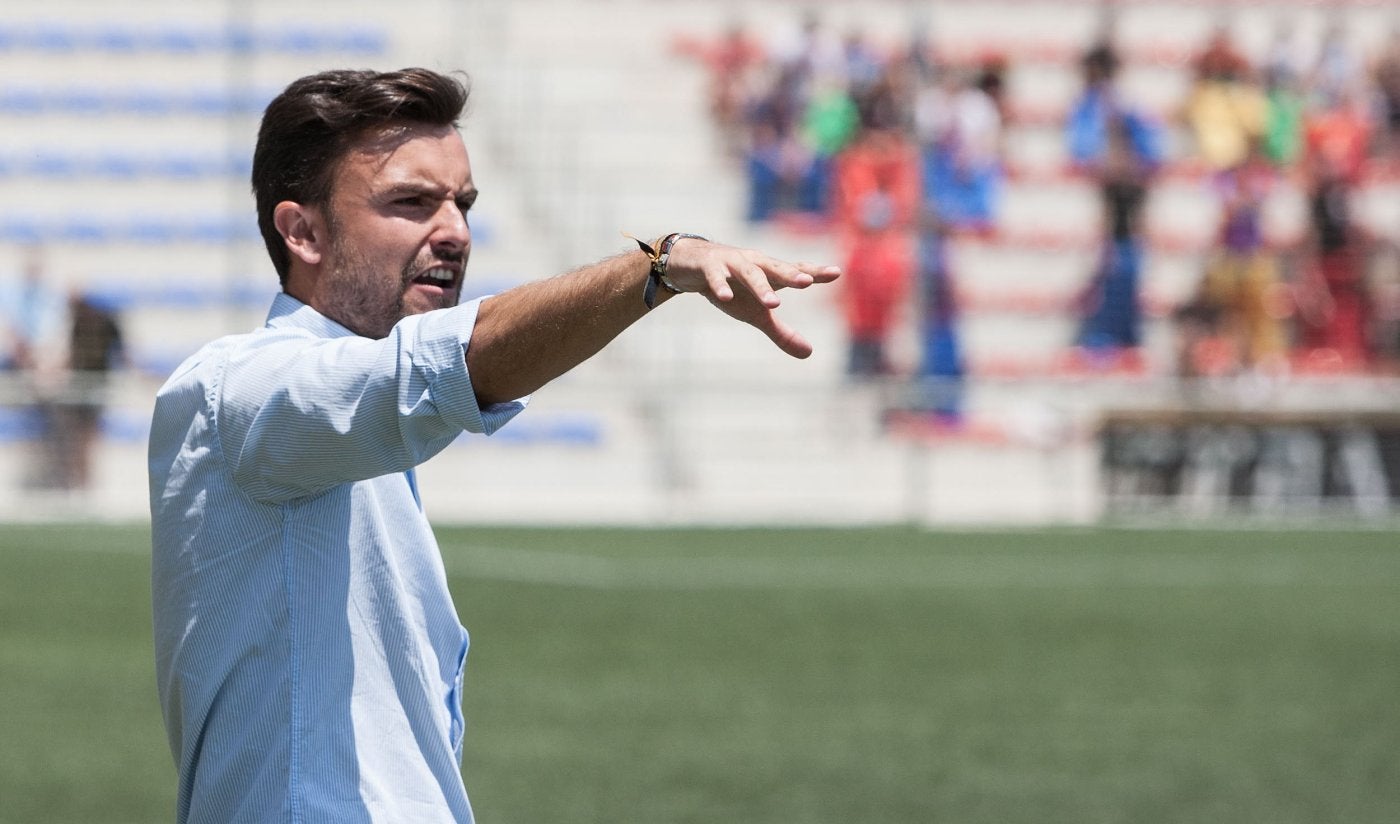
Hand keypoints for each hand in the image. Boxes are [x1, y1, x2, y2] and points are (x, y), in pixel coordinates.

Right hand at [662, 238, 841, 357]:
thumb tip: (809, 353)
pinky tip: (726, 298)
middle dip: (791, 274)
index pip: (795, 271)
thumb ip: (782, 332)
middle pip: (775, 268)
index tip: (835, 273)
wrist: (691, 265)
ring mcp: (731, 262)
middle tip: (807, 281)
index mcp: (769, 272)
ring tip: (774, 303)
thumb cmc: (732, 288)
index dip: (814, 272)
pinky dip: (720, 286)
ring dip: (760, 286)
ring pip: (749, 273)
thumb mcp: (757, 314)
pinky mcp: (708, 266)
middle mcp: (754, 263)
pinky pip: (715, 276)